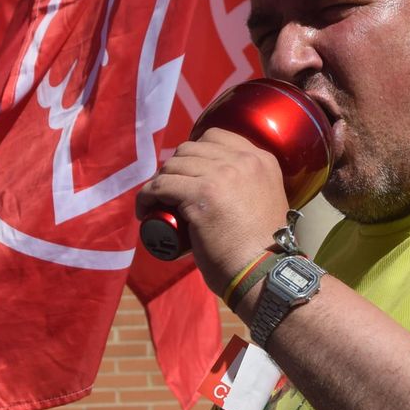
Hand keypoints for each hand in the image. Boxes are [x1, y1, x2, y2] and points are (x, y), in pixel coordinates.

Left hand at [135, 129, 289, 297]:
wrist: (264, 273)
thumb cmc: (262, 250)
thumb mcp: (264, 201)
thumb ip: (250, 186)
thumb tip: (223, 188)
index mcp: (261, 160)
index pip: (215, 137)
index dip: (194, 154)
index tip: (186, 174)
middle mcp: (243, 160)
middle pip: (191, 149)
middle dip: (175, 168)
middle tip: (170, 192)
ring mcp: (222, 175)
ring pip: (174, 165)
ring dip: (160, 181)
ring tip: (157, 202)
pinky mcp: (202, 194)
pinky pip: (160, 186)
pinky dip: (146, 196)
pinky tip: (144, 208)